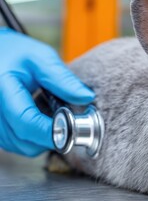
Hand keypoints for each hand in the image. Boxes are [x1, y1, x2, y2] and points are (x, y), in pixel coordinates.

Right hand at [0, 28, 94, 156]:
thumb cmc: (16, 53)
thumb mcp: (41, 58)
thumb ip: (63, 79)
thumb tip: (86, 98)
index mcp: (3, 89)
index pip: (26, 121)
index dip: (52, 130)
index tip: (75, 128)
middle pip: (25, 140)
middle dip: (53, 137)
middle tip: (70, 122)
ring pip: (21, 146)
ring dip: (43, 140)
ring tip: (55, 119)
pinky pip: (16, 144)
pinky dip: (33, 139)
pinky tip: (42, 122)